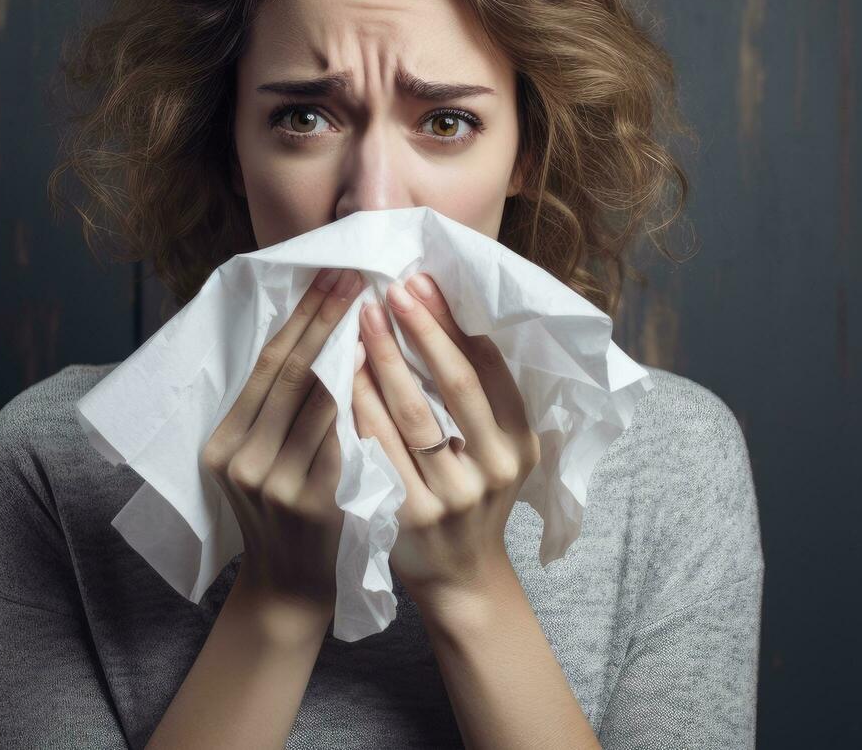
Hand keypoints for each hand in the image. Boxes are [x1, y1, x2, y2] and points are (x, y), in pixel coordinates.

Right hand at [200, 266, 365, 618]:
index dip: (301, 316)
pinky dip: (365, 400)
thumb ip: (273, 407)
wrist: (289, 585)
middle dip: (326, 318)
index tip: (329, 273)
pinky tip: (383, 370)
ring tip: (377, 309)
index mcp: (222, 442)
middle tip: (355, 273)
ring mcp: (279, 485)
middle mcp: (243, 461)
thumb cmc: (281, 509)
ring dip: (351, 350)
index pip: (267, 364)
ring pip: (321, 402)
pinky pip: (346, 439)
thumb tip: (311, 327)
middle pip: (292, 373)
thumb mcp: (258, 456)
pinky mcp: (318, 503)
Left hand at [353, 272, 539, 610]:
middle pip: (455, 385)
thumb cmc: (473, 497)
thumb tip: (449, 318)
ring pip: (411, 415)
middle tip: (391, 288)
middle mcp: (492, 469)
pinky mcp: (409, 514)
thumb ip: (484, 398)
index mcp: (518, 444)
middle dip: (421, 330)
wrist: (459, 577)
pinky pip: (377, 448)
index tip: (422, 283)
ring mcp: (450, 495)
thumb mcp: (498, 450)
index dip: (454, 323)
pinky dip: (359, 406)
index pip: (489, 369)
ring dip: (384, 360)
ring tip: (361, 319)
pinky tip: (343, 373)